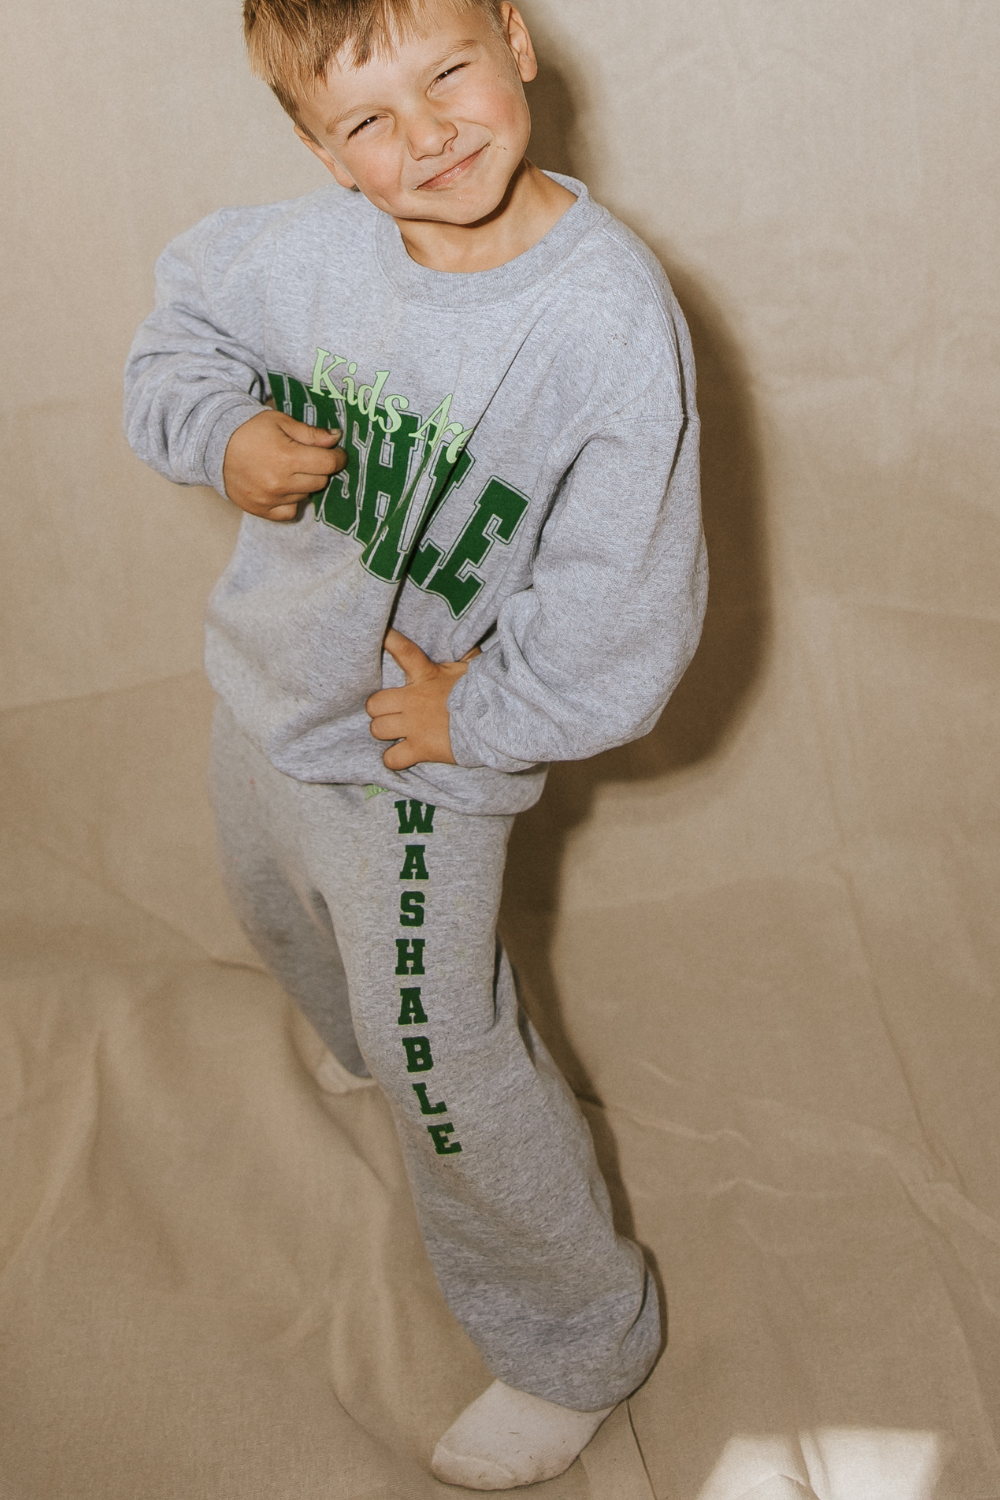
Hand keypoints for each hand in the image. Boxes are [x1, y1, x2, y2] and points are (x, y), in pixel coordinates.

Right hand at [222, 409, 345, 520]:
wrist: (215, 446)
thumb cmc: (250, 430)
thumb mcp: (281, 422)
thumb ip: (311, 433)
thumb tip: (336, 439)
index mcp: (287, 457)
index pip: (329, 464)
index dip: (337, 457)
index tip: (335, 453)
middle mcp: (280, 483)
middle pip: (320, 481)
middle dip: (319, 469)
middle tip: (306, 458)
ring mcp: (270, 499)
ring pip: (305, 496)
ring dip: (303, 484)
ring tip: (287, 469)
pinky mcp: (262, 510)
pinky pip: (290, 511)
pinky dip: (291, 501)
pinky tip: (281, 487)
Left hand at [366, 629, 479, 769]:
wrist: (497, 720)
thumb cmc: (485, 693)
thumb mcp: (473, 670)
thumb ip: (465, 659)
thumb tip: (470, 649)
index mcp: (427, 675)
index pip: (403, 651)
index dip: (388, 641)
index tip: (379, 635)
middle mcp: (414, 700)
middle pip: (374, 703)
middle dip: (378, 709)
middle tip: (390, 712)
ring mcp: (415, 726)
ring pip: (377, 730)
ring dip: (384, 732)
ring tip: (395, 733)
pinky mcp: (421, 749)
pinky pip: (392, 758)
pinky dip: (394, 759)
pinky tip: (401, 755)